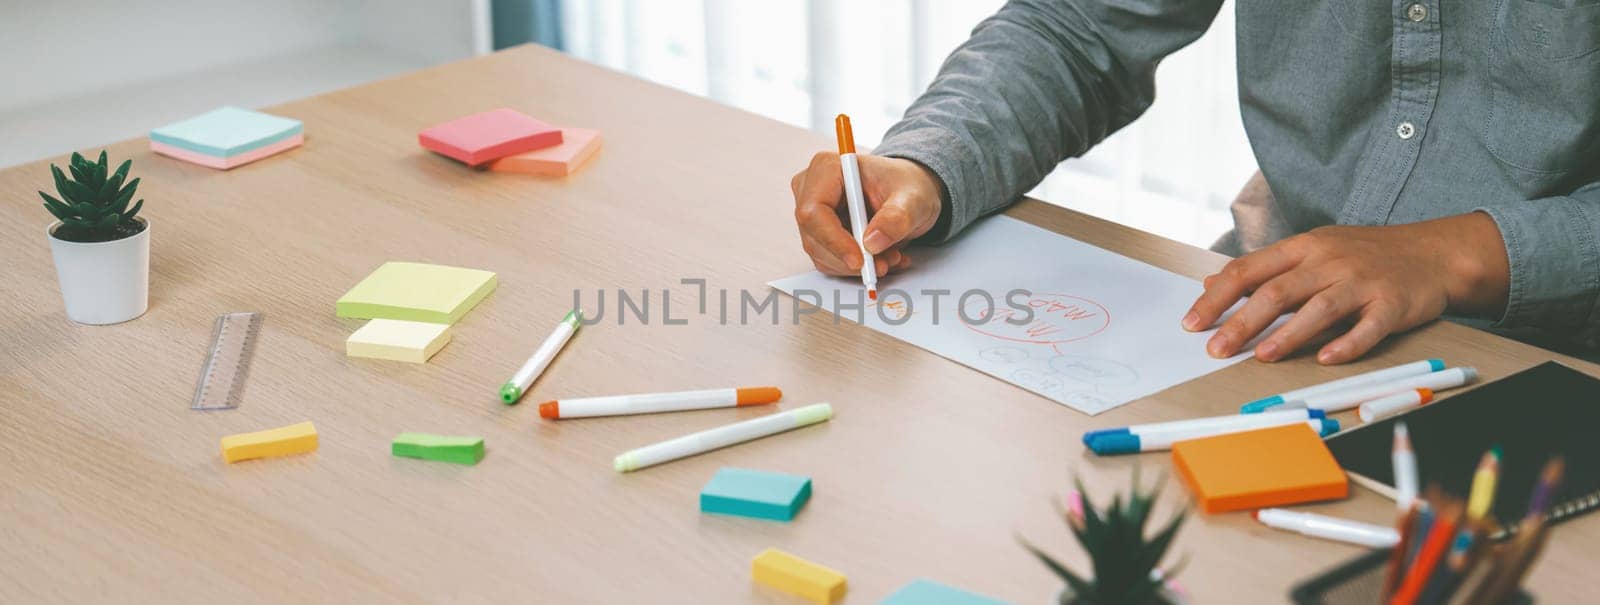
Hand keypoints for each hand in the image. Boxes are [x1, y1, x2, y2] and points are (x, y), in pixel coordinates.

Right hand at [790, 152, 943, 275]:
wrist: (908, 193)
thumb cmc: (906, 185)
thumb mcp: (912, 199)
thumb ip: (896, 218)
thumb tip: (873, 242)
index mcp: (827, 168)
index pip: (814, 211)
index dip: (834, 240)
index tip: (860, 260)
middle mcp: (812, 188)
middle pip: (814, 237)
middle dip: (848, 259)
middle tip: (881, 265)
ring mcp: (813, 213)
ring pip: (821, 254)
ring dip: (855, 266)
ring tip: (888, 258)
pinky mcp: (819, 233)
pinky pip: (829, 261)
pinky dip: (854, 267)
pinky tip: (880, 258)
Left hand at [1182, 212, 1509, 363]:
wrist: (1432, 251)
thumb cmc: (1363, 255)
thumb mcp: (1310, 251)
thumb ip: (1263, 270)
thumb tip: (1211, 283)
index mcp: (1302, 247)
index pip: (1248, 270)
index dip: (1217, 298)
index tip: (1191, 323)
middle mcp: (1329, 261)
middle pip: (1277, 292)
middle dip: (1242, 322)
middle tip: (1216, 349)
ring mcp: (1362, 281)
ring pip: (1319, 308)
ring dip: (1288, 334)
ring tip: (1262, 356)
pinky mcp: (1393, 303)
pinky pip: (1369, 326)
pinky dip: (1347, 344)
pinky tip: (1326, 359)